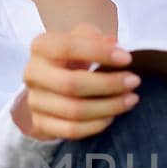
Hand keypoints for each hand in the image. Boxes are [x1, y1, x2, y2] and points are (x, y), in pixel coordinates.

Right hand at [11, 24, 141, 140]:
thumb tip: (113, 44)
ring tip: (131, 99)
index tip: (127, 59)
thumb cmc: (74, 56)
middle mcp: (32, 73)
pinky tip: (112, 116)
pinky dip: (96, 125)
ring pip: (74, 111)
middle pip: (72, 84)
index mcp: (40, 46)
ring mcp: (34, 101)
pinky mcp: (40, 124)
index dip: (99, 53)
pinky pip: (71, 130)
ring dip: (108, 107)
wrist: (53, 82)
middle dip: (108, 84)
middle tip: (134, 81)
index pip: (68, 47)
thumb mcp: (83, 38)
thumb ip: (95, 37)